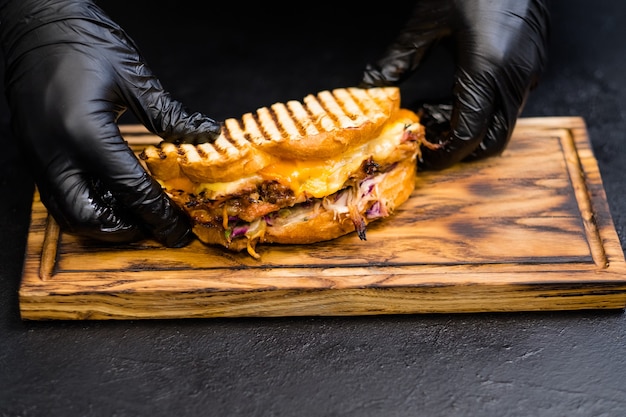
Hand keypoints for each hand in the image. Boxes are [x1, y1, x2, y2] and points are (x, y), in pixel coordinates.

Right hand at [0, 0, 221, 246]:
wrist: (35, 22)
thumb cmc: (82, 40)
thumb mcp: (133, 76)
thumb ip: (170, 114)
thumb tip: (207, 132)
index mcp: (86, 134)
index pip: (131, 191)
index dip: (159, 215)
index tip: (178, 231)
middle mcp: (56, 153)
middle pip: (88, 217)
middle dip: (124, 230)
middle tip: (153, 226)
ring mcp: (39, 155)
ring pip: (67, 212)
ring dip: (102, 221)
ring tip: (134, 214)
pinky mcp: (34, 151)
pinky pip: (57, 194)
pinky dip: (86, 203)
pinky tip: (111, 193)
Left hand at [360, 0, 549, 169]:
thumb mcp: (426, 21)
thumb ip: (398, 59)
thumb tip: (370, 85)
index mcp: (488, 68)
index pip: (469, 133)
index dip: (446, 153)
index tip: (425, 157)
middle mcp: (516, 75)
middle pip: (495, 138)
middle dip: (463, 148)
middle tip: (431, 138)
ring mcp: (531, 68)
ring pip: (504, 121)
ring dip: (473, 126)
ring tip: (438, 109)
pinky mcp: (534, 59)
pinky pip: (513, 99)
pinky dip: (487, 107)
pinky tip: (461, 90)